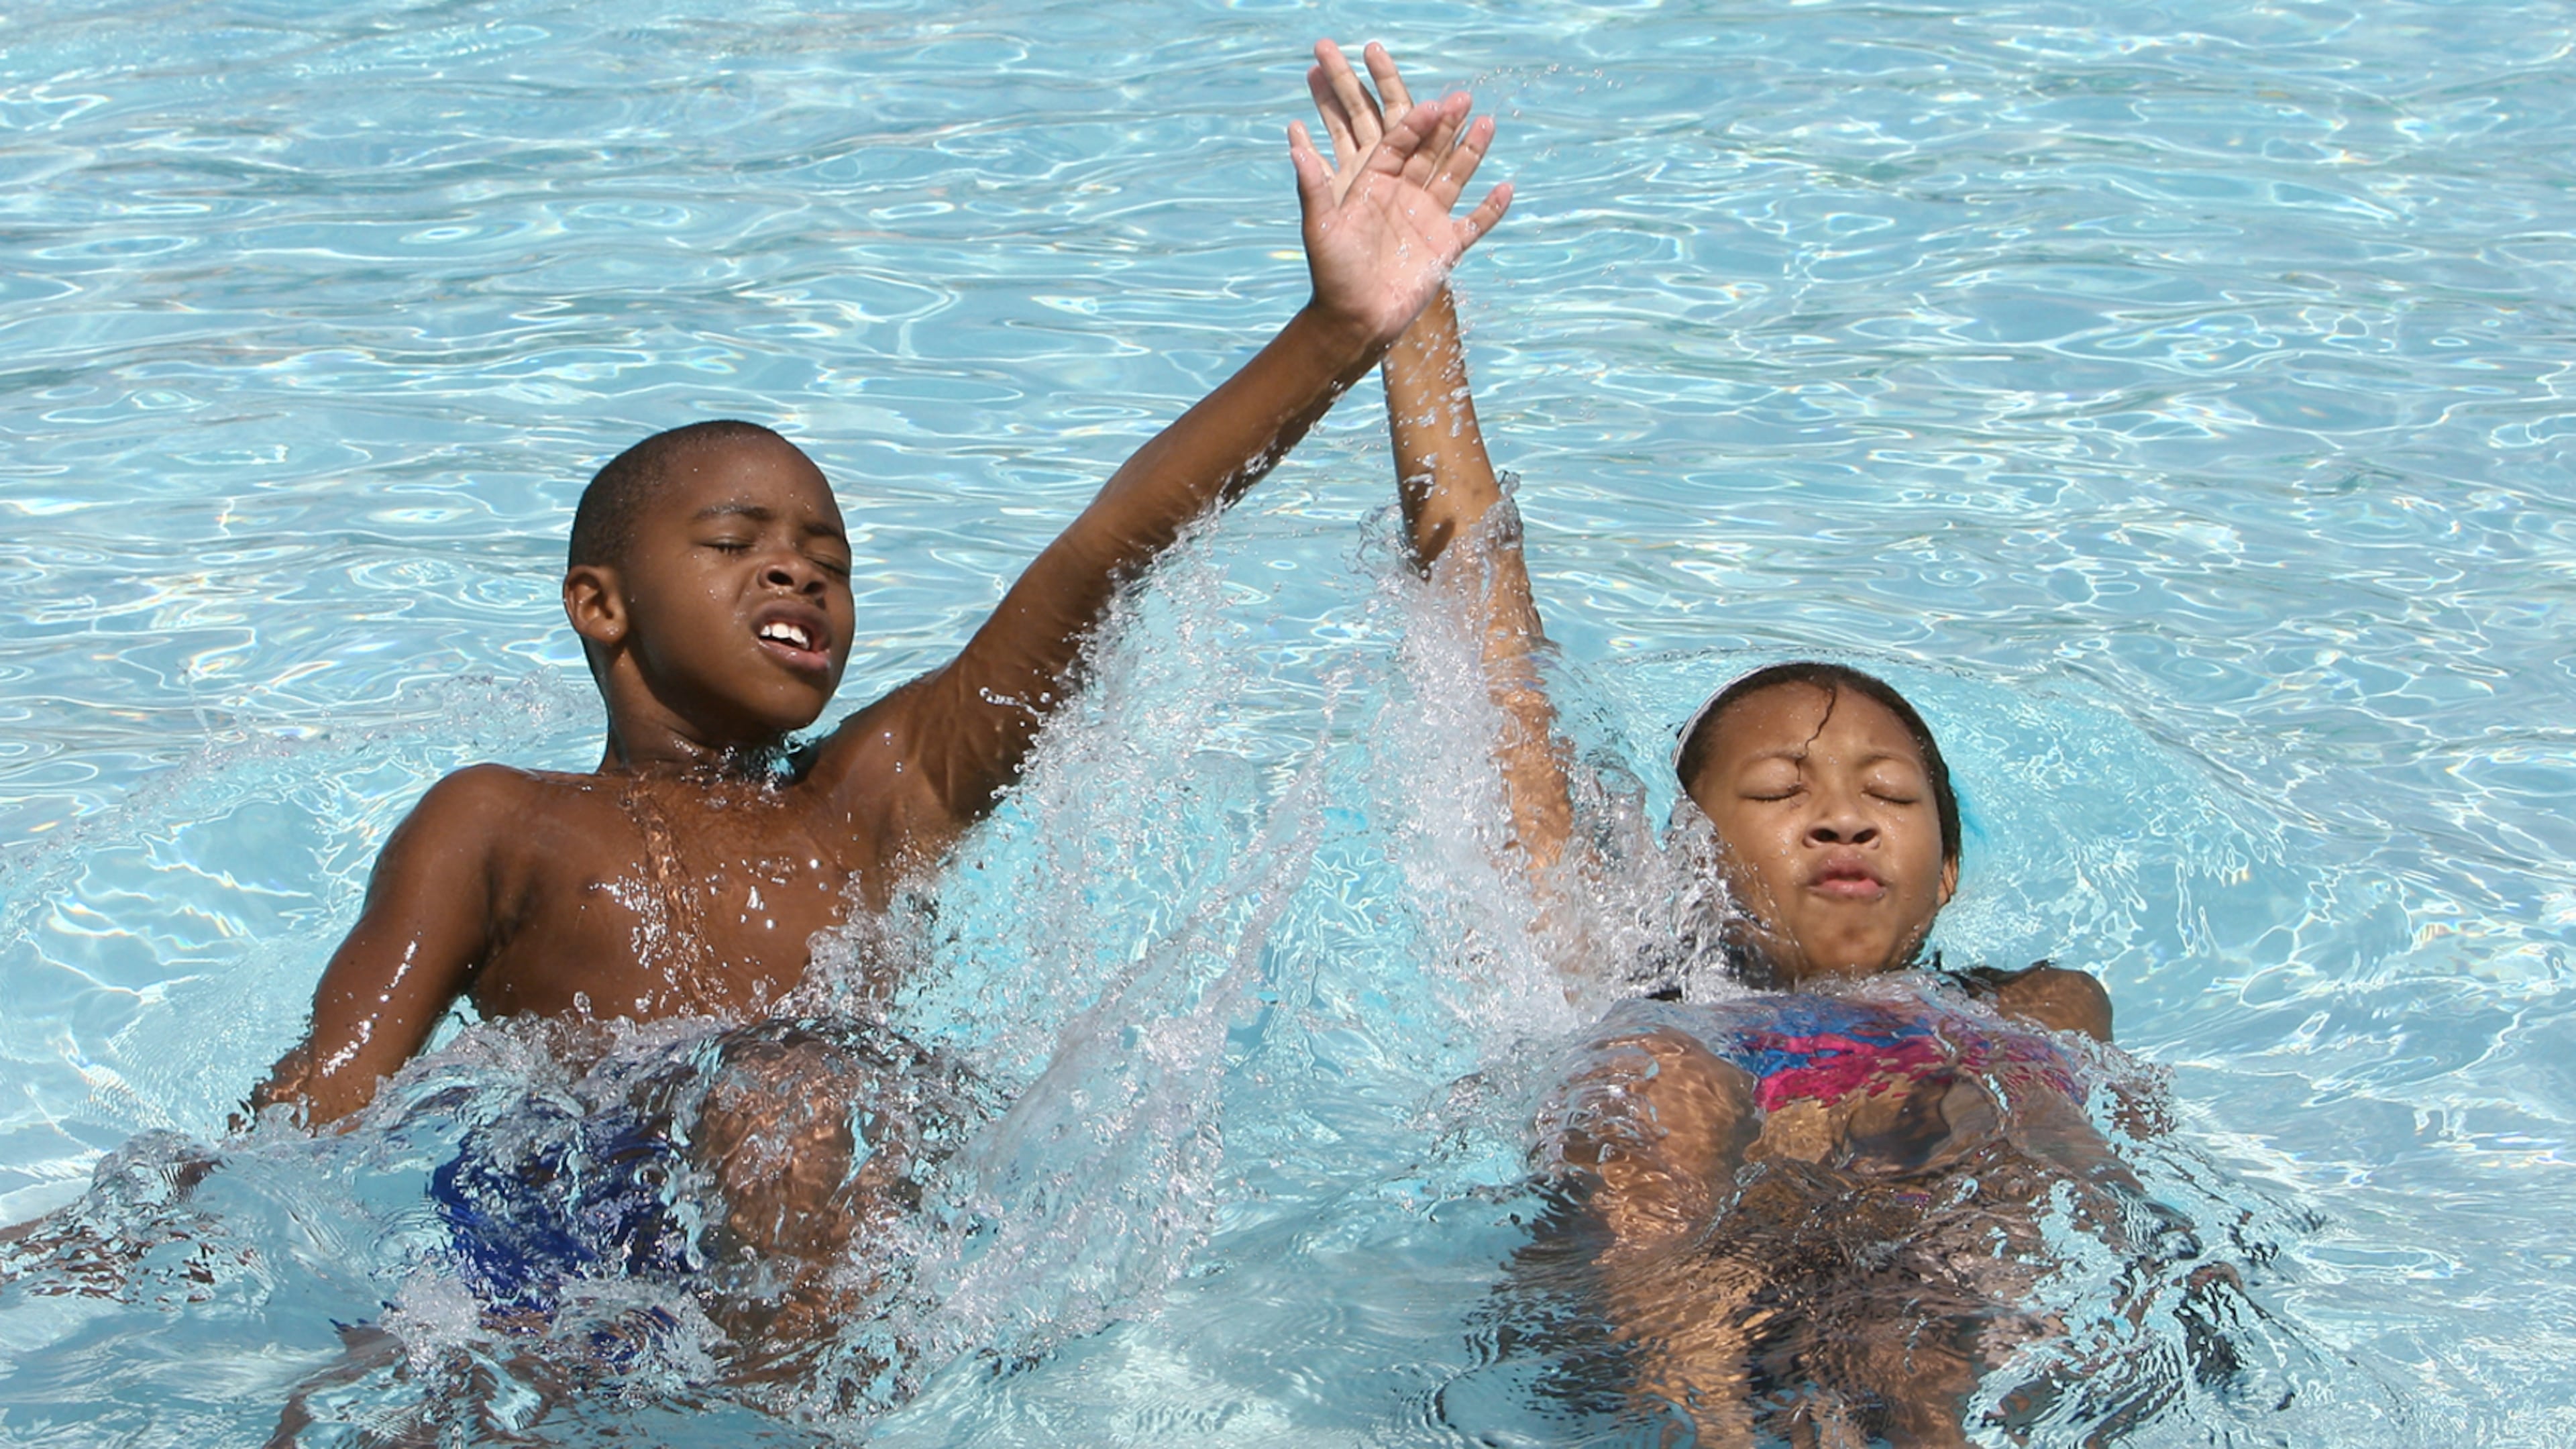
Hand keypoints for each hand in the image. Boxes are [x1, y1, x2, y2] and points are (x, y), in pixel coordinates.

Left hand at [1287, 40, 1509, 350]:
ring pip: (1455, 177)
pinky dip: (1491, 208)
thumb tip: (1292, 142)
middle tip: (1463, 97)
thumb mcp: (1320, 226)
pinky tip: (1507, 188)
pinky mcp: (1446, 246)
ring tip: (1488, 123)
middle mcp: (1403, 195)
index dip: (1413, 125)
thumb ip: (1313, 186)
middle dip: (1446, 125)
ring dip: (1471, 152)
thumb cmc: (1332, 274)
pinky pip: (1475, 223)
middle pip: (1428, 151)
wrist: (1354, 319)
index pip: (1397, 144)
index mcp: (1374, 185)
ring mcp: (1427, 218)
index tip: (1428, 105)